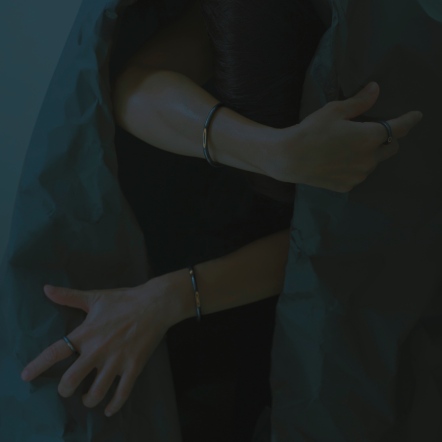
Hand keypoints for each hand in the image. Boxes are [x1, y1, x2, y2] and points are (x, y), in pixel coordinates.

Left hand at [21, 280, 175, 416]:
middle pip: (71, 380)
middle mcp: (98, 350)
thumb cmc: (124, 300)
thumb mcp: (95, 297)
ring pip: (96, 393)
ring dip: (88, 400)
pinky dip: (114, 405)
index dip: (38, 365)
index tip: (26, 375)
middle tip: (67, 389)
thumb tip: (46, 289)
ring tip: (88, 397)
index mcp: (86, 333)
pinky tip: (109, 409)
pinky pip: (122, 394)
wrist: (155, 304)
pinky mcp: (134, 366)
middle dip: (65, 390)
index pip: (56, 352)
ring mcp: (117, 360)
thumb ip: (69, 297)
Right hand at [271, 82, 422, 191]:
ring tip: (350, 148)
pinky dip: (356, 167)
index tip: (417, 116)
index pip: (399, 128)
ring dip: (370, 154)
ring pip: (374, 162)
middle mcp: (369, 159)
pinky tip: (340, 161)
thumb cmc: (311, 131)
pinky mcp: (347, 186)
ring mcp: (359, 175)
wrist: (289, 159)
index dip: (409, 121)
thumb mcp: (334, 111)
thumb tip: (376, 89)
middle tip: (374, 131)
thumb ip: (359, 102)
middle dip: (389, 139)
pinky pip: (359, 175)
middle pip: (391, 148)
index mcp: (369, 137)